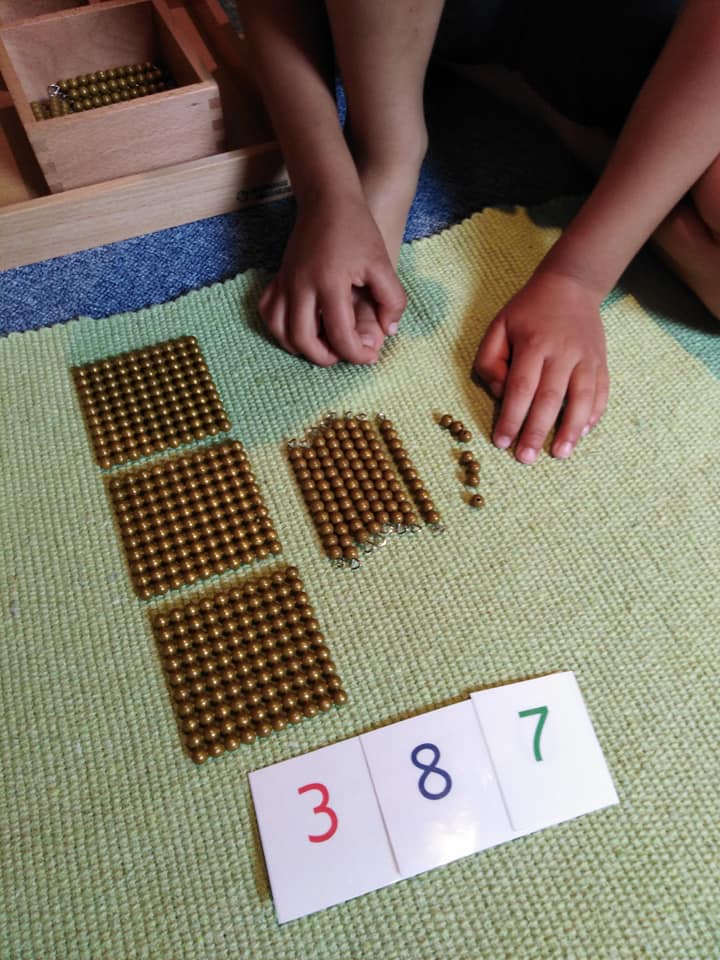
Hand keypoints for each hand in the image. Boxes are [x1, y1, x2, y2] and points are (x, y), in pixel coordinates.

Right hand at [259, 193, 405, 365]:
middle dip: (325, 358)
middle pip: (303, 341)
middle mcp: (301, 286)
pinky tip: (300, 329)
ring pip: (280, 331)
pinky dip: (280, 329)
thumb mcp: (383, 263)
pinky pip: (268, 313)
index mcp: (330, 283)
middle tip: (344, 355)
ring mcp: (285, 282)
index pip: (340, 335)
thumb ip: (391, 300)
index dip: (357, 354)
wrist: (328, 200)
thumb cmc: (358, 230)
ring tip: (323, 346)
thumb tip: (387, 332)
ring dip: (299, 348)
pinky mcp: (278, 278)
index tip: (370, 355)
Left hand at [474, 269, 609, 461]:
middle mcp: (563, 353)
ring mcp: (586, 358)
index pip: (520, 389)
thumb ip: (490, 361)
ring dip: (570, 429)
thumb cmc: (527, 311)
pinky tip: (583, 433)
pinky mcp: (601, 362)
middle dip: (537, 432)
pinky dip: (594, 414)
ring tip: (560, 454)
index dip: (511, 418)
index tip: (502, 442)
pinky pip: (601, 392)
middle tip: (526, 458)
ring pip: (581, 398)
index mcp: (533, 345)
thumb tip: (499, 393)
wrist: (570, 286)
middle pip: (549, 399)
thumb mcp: (498, 327)